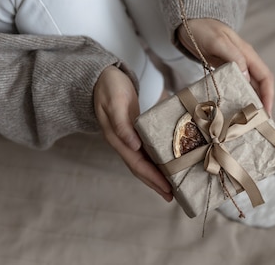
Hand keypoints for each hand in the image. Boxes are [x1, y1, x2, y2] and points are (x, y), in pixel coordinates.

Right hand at [94, 66, 172, 201]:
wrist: (102, 78)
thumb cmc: (109, 88)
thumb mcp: (115, 103)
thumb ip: (121, 124)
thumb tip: (133, 146)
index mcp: (118, 138)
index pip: (137, 163)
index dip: (152, 177)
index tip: (166, 189)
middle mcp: (123, 142)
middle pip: (140, 168)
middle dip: (155, 183)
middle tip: (172, 196)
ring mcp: (128, 138)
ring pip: (143, 162)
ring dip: (156, 176)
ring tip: (171, 187)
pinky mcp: (134, 132)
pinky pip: (145, 152)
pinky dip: (155, 161)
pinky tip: (165, 164)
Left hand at [177, 19, 274, 113]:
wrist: (188, 22)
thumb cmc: (203, 29)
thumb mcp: (218, 42)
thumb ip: (233, 57)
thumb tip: (247, 77)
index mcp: (247, 54)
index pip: (265, 77)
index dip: (268, 95)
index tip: (267, 112)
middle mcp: (244, 61)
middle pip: (258, 85)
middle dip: (261, 104)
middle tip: (259, 124)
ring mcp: (233, 66)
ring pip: (246, 87)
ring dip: (248, 103)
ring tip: (246, 122)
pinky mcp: (223, 70)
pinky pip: (234, 86)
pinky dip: (235, 98)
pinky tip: (231, 109)